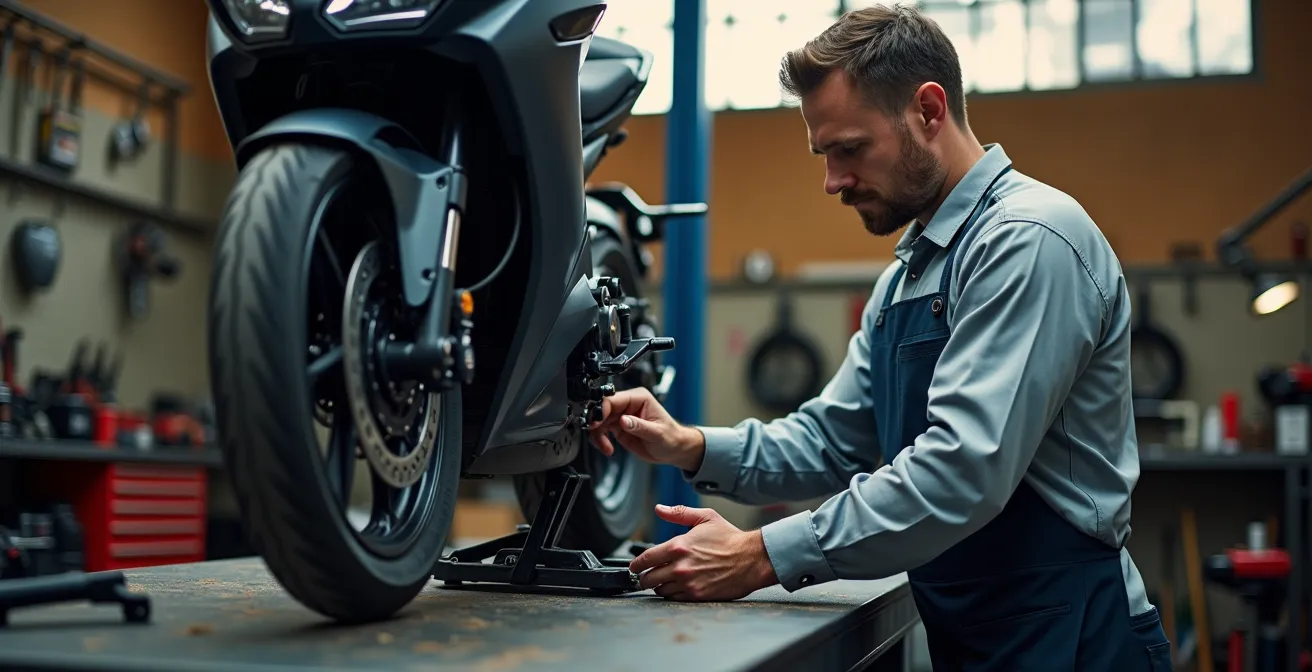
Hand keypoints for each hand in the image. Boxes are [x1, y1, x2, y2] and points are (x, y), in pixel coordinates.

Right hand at [588, 387, 704, 472]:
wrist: (674, 449)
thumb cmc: (671, 437)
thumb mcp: (657, 433)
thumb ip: (639, 426)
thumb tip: (623, 420)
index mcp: (638, 398)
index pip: (612, 399)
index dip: (601, 410)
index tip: (596, 423)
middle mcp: (628, 404)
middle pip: (601, 409)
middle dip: (596, 424)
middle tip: (597, 437)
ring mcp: (621, 416)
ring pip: (598, 421)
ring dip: (597, 435)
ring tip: (605, 446)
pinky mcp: (618, 428)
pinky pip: (601, 431)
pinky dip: (600, 440)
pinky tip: (607, 448)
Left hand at [630, 504, 778, 601]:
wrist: (752, 559)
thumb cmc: (730, 538)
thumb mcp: (705, 517)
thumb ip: (679, 513)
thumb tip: (659, 509)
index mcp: (678, 546)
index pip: (645, 559)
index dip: (636, 564)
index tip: (634, 567)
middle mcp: (680, 566)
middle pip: (648, 579)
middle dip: (645, 578)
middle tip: (647, 576)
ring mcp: (688, 583)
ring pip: (660, 591)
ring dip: (659, 587)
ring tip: (665, 581)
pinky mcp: (697, 596)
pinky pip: (674, 599)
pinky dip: (673, 594)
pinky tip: (678, 587)